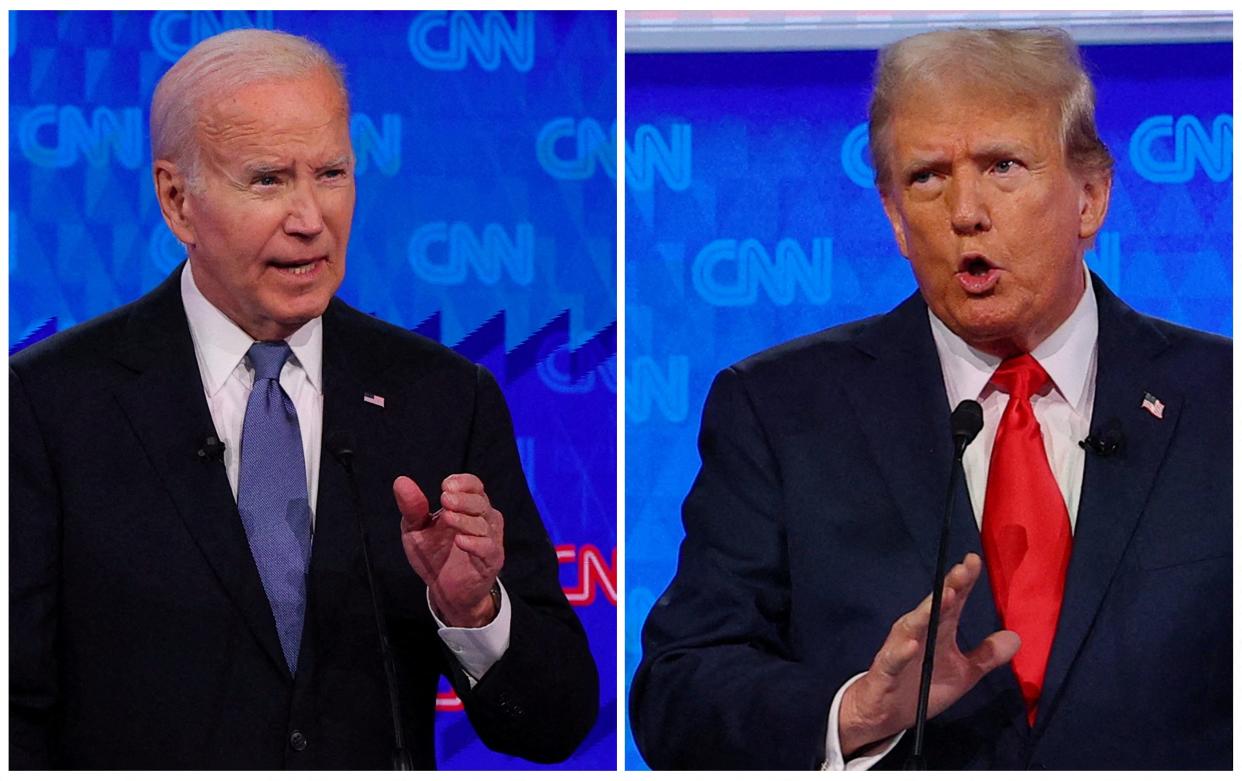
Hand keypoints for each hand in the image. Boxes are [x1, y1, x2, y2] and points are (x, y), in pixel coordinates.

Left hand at [394, 473, 504, 627]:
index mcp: (468, 507)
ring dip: (465, 520)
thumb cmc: (434, 555)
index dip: (463, 483)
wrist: (444, 591)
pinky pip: (488, 547)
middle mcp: (484, 519)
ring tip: (447, 518)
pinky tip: (460, 541)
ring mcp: (490, 540)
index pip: (474, 485)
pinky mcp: (491, 561)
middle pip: (480, 502)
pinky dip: (475, 543)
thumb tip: (401, 480)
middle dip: (463, 499)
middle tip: (445, 499)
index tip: (445, 486)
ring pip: (484, 524)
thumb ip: (412, 507)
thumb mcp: (416, 530)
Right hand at [838, 553, 1019, 755]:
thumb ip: (986, 655)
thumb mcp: (963, 673)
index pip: (952, 602)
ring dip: (927, 612)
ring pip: (912, 626)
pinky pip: (893, 659)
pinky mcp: (885, 671)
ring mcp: (899, 650)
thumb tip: (1016, 637)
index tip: (974, 560)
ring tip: (946, 597)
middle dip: (948, 588)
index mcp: (937, 631)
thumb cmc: (922, 687)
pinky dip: (902, 652)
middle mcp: (917, 634)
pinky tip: (913, 644)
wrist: (883, 714)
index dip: (964, 582)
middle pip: (933, 607)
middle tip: (962, 570)